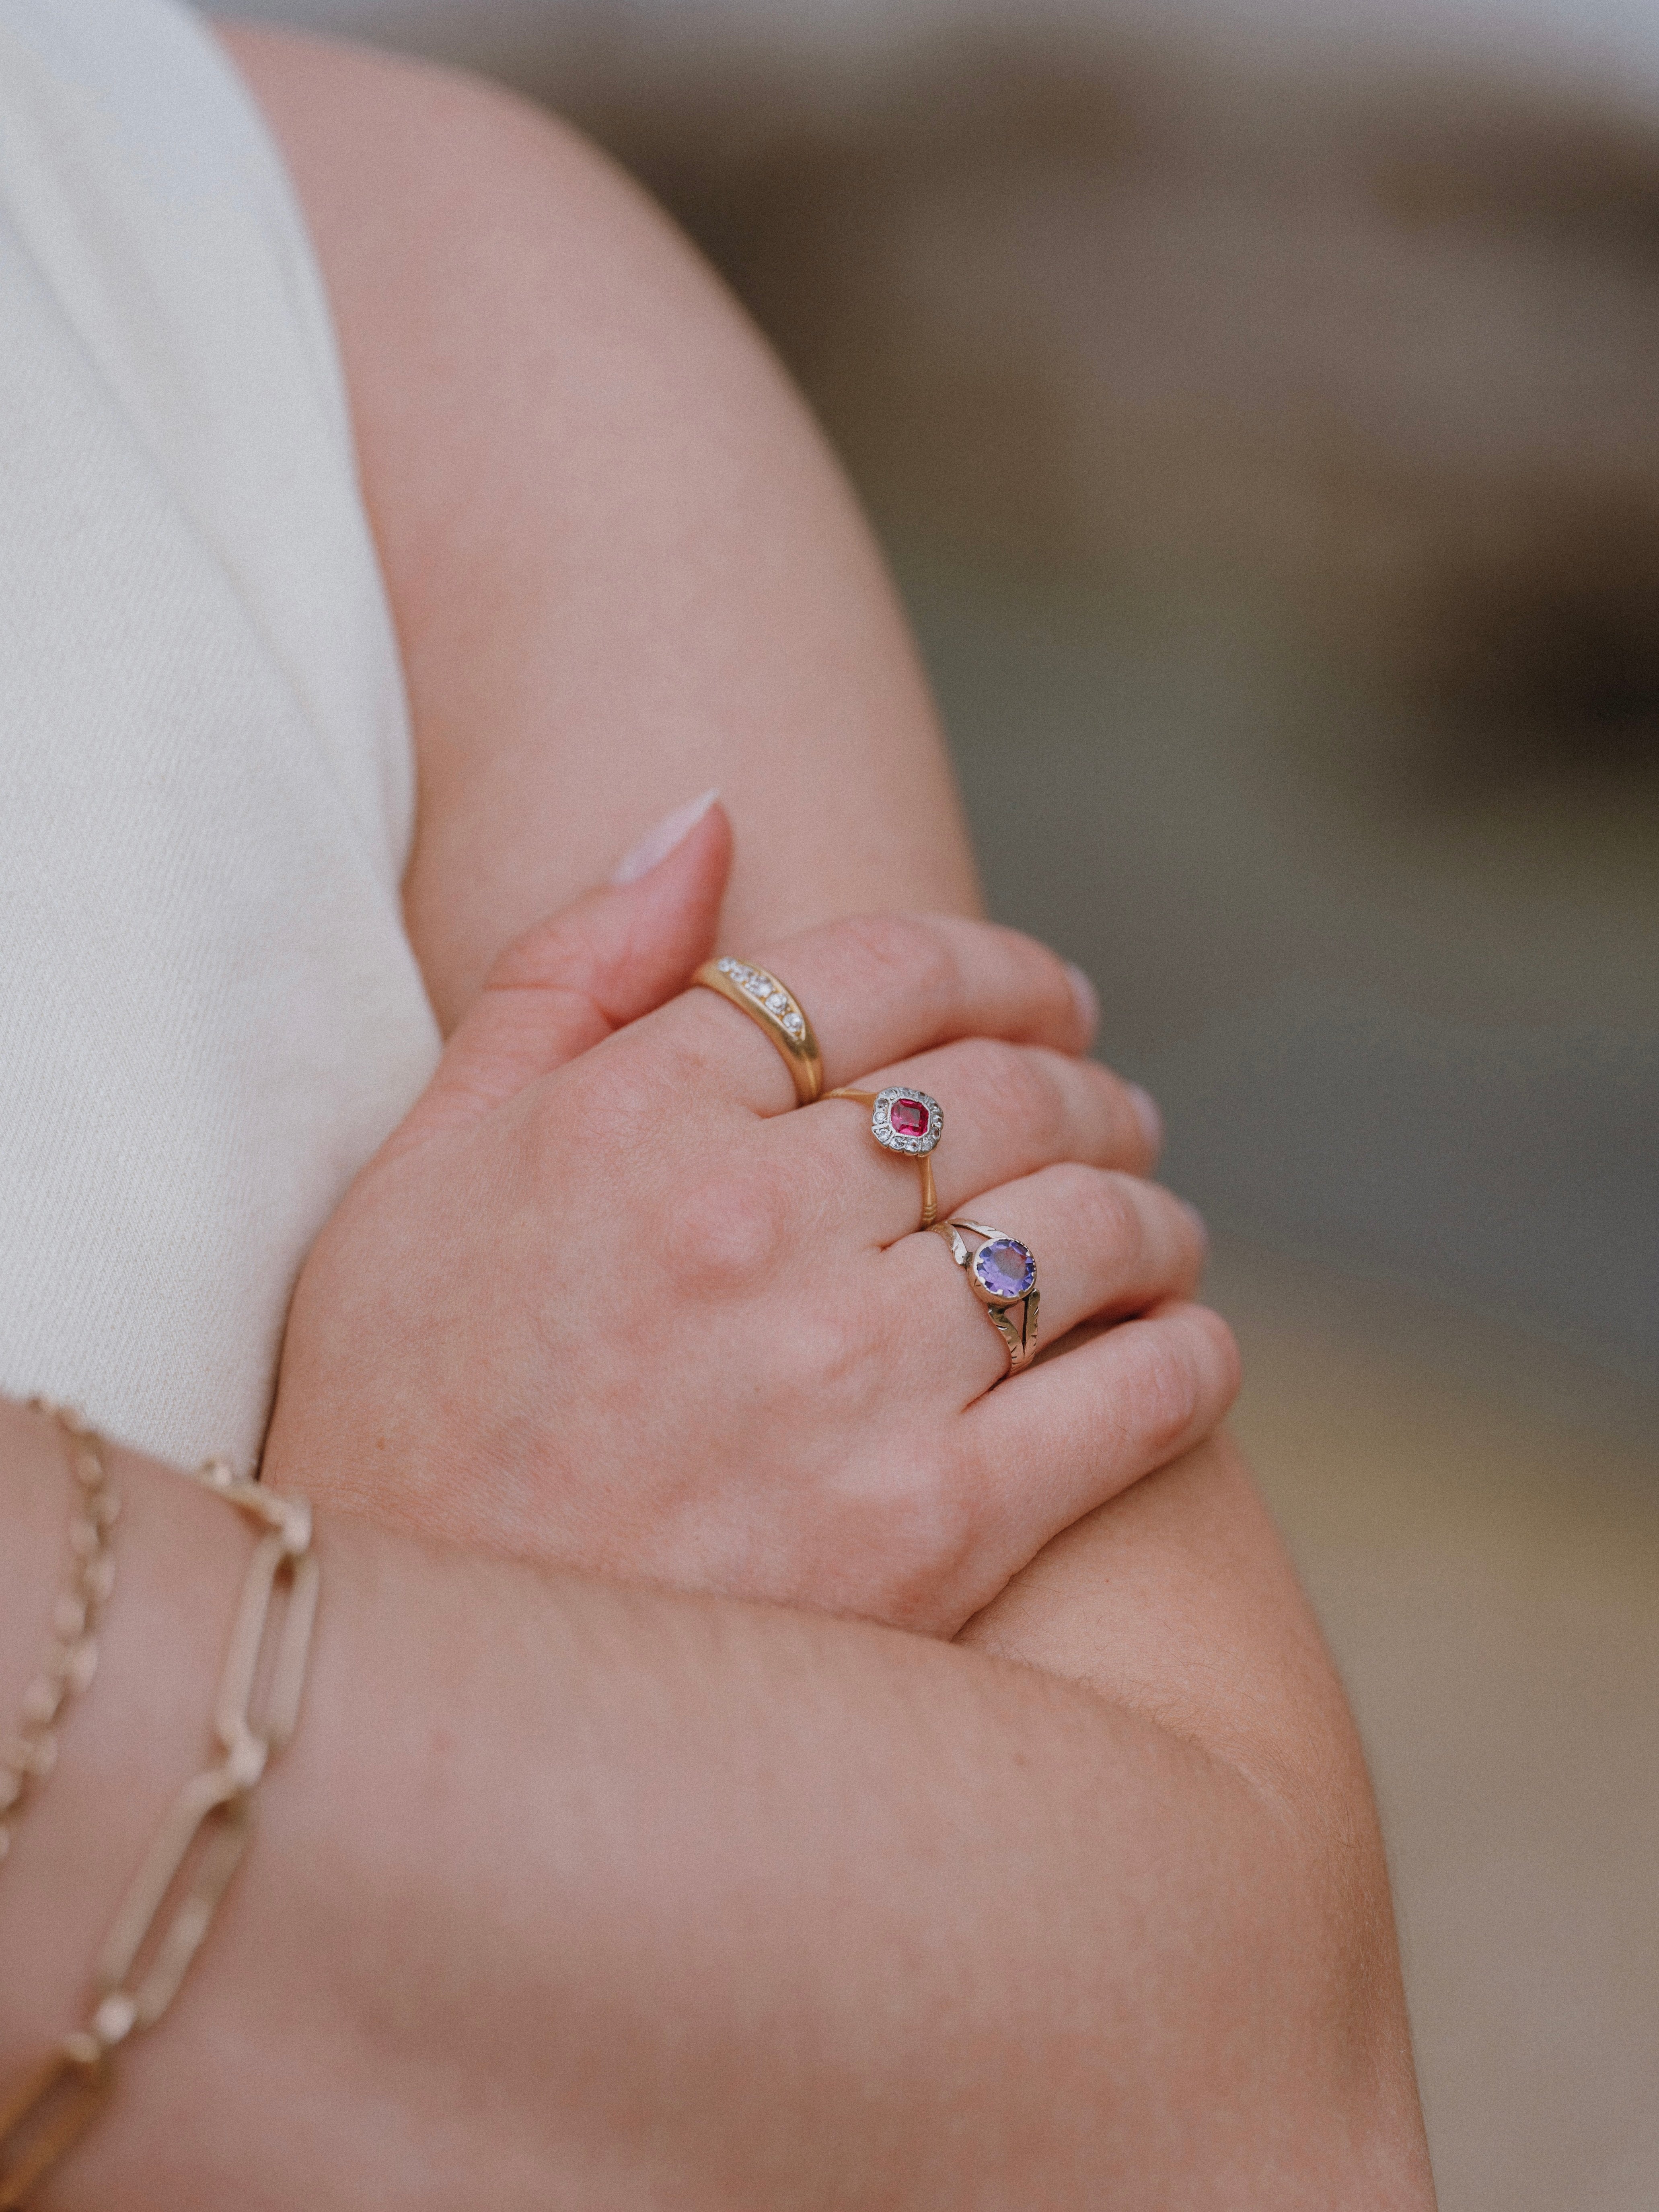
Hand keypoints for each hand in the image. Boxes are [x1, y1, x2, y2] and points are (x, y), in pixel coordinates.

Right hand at [264, 803, 1235, 1632]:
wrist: (404, 1689)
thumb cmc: (397, 1408)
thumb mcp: (424, 1162)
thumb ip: (567, 972)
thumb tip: (706, 814)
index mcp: (635, 1122)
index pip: (883, 972)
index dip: (998, 962)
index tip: (1047, 988)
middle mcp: (751, 1233)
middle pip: (1006, 1092)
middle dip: (1088, 1084)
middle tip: (1112, 1109)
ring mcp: (848, 1388)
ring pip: (1088, 1229)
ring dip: (1151, 1208)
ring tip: (1153, 1220)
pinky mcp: (930, 1537)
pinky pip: (1132, 1404)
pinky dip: (1189, 1355)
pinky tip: (1185, 1345)